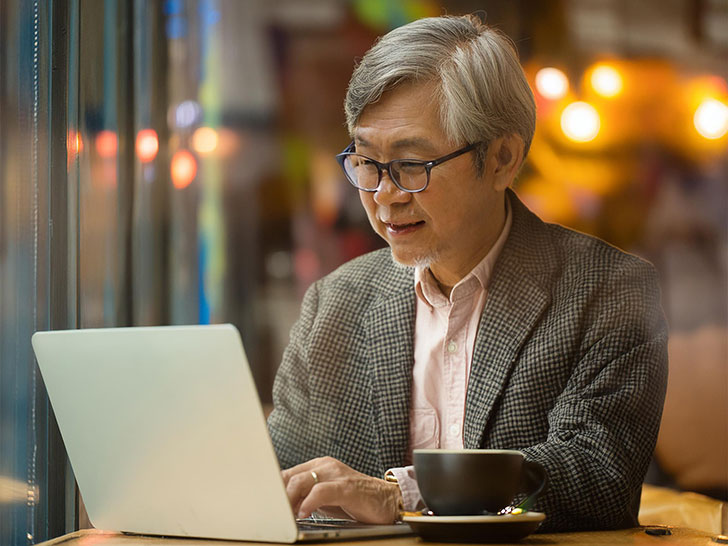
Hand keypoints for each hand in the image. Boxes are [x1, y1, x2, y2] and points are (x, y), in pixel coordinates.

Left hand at [281, 456, 402, 523]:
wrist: (388, 501)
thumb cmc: (355, 500)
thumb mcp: (325, 497)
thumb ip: (305, 496)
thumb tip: (281, 506)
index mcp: (319, 466)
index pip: (287, 474)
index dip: (274, 490)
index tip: (266, 505)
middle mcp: (326, 466)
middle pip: (290, 476)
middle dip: (278, 497)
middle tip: (273, 514)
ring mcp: (336, 474)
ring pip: (301, 481)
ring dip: (289, 500)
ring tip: (286, 515)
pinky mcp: (347, 487)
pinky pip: (321, 491)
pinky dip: (308, 502)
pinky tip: (304, 513)